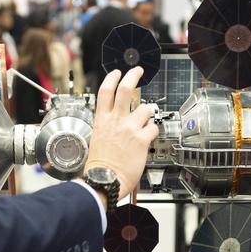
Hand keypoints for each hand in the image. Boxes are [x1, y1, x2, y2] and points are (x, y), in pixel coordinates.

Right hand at [83, 67, 159, 200]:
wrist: (103, 180)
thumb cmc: (99, 166)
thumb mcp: (97, 139)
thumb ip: (107, 127)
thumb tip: (114, 121)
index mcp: (102, 120)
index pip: (105, 91)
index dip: (112, 78)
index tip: (117, 73)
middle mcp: (115, 121)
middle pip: (125, 89)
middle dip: (133, 75)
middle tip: (137, 71)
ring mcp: (129, 128)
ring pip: (145, 108)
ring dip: (147, 114)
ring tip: (144, 122)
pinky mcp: (141, 139)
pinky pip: (153, 128)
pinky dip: (153, 132)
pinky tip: (148, 138)